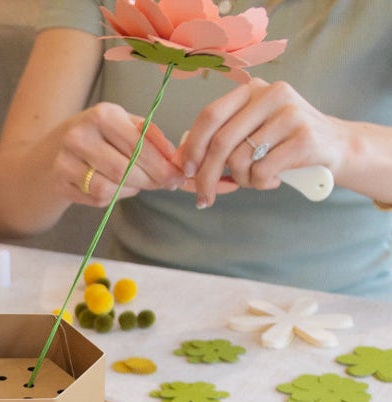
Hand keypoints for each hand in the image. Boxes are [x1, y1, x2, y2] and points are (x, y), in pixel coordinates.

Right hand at [53, 102, 187, 205]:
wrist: (56, 147)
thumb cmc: (99, 134)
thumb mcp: (123, 123)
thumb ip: (149, 136)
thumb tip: (174, 157)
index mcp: (101, 115)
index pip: (136, 145)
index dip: (161, 164)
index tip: (177, 174)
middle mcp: (79, 137)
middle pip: (123, 170)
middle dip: (150, 180)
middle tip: (166, 184)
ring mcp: (65, 163)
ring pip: (108, 188)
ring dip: (131, 190)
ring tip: (139, 183)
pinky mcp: (60, 185)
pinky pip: (96, 199)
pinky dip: (115, 197)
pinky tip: (119, 188)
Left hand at [182, 78, 348, 207]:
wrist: (334, 145)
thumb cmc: (282, 143)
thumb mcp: (250, 132)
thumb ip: (220, 140)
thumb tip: (179, 165)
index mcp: (252, 89)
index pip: (209, 116)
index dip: (192, 148)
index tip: (186, 172)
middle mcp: (271, 94)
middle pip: (221, 142)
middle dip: (206, 177)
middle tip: (203, 198)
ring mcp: (289, 113)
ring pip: (241, 159)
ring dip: (242, 181)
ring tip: (257, 178)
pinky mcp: (304, 136)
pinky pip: (262, 171)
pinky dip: (261, 184)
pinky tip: (275, 178)